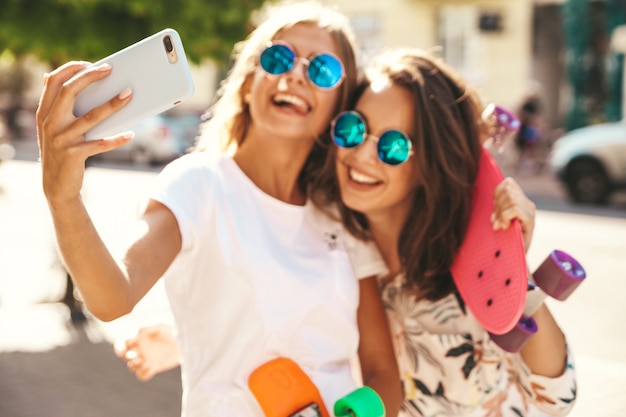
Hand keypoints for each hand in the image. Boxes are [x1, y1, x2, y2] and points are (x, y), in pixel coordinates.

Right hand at [36, 61, 133, 206]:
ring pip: (91, 116)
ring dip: (112, 104)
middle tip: (110, 69)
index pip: (55, 83)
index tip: (90, 63)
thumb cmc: (60, 152)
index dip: (71, 69)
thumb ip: (53, 104)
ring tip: (129, 94)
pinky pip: (100, 144)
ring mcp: (62, 139)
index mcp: (44, 113)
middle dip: (90, 77)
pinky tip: (130, 134)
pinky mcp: (75, 154)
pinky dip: (117, 139)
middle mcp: (50, 124)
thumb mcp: (51, 128)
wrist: (57, 186)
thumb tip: (51, 75)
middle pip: (69, 92)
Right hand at [114, 323, 180, 380]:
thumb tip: (138, 333)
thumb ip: (149, 329)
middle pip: (125, 357)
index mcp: (137, 338)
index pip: (121, 343)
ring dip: (135, 366)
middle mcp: (138, 350)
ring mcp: (145, 359)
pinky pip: (142, 376)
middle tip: (135, 356)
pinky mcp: (153, 367)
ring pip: (132, 367)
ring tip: (144, 361)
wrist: (183, 340)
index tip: (122, 351)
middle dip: (128, 357)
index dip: (119, 348)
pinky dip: (144, 374)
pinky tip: (151, 367)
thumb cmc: (170, 330)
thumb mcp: (161, 326)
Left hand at [490, 177, 535, 251]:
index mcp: (520, 200)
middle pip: (508, 189)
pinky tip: (504, 227)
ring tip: (499, 225)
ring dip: (500, 212)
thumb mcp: (498, 219)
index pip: (508, 183)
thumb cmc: (504, 239)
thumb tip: (491, 201)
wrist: (515, 259)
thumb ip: (497, 208)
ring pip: (511, 197)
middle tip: (495, 221)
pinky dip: (505, 217)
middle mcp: (527, 204)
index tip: (494, 209)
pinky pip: (515, 209)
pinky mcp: (531, 221)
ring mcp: (530, 212)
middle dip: (497, 205)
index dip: (497, 193)